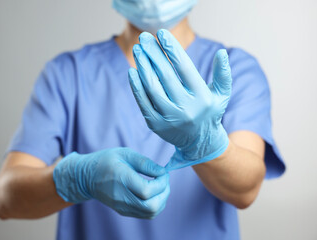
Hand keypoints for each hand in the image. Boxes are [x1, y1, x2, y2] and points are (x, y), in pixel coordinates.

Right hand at [53, 147, 169, 218]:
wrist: (87, 177)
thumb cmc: (106, 161)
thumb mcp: (124, 153)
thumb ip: (144, 162)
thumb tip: (162, 171)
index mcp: (120, 179)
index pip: (147, 190)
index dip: (161, 182)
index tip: (162, 172)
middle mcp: (121, 196)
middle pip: (151, 206)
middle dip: (164, 192)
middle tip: (164, 180)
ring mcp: (122, 206)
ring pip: (151, 212)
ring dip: (162, 199)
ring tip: (161, 186)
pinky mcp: (124, 211)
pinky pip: (146, 214)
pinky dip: (156, 205)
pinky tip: (155, 193)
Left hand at [128, 29, 231, 170]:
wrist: (200, 143)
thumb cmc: (210, 112)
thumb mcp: (222, 94)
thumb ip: (223, 74)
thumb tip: (221, 53)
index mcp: (202, 97)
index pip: (184, 68)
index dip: (172, 49)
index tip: (162, 33)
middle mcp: (186, 109)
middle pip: (165, 76)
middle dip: (153, 54)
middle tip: (144, 38)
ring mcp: (170, 119)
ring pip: (152, 88)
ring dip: (142, 67)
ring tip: (137, 51)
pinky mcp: (156, 126)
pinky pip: (143, 102)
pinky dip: (136, 86)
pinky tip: (132, 71)